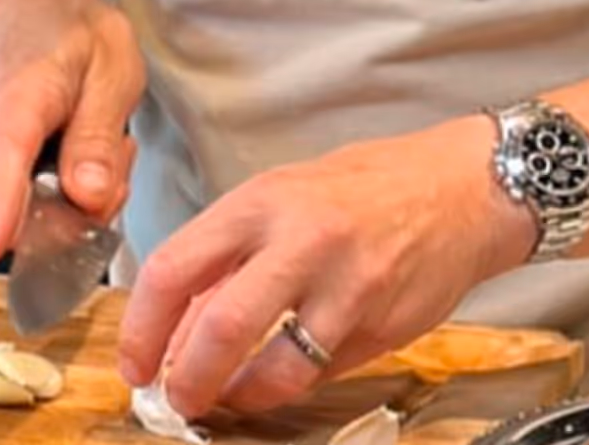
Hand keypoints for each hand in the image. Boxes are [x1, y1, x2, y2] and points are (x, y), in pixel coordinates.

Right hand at [0, 0, 146, 262]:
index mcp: (17, 93)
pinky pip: (10, 201)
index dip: (0, 206)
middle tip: (116, 156)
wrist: (23, 1)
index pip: (4, 155)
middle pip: (22, 204)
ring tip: (91, 143)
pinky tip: (65, 154)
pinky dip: (46, 192)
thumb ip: (99, 134)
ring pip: (20, 210)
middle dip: (78, 206)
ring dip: (66, 198)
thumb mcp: (111, 66)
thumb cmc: (69, 29)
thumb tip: (89, 198)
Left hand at [117, 117, 536, 419]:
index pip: (175, 266)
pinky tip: (271, 386)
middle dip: (186, 377)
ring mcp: (342, 285)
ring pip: (275, 365)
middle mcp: (298, 240)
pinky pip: (319, 371)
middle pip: (219, 325)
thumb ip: (230, 256)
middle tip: (173, 399)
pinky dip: (285, 389)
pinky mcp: (377, 325)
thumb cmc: (361, 189)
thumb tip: (176, 328)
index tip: (133, 361)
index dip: (142, 326)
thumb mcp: (281, 197)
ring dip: (238, 395)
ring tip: (223, 399)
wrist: (455, 189)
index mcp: (259, 201)